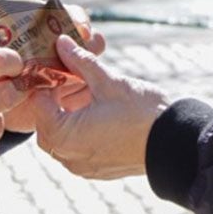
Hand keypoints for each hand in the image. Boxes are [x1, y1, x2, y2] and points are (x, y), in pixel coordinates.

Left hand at [11, 35, 169, 180]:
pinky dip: (79, 134)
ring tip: (85, 97)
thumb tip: (61, 42)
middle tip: (68, 81)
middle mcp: (68, 156)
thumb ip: (80, 62)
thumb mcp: (108, 82)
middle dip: (53, 103)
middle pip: (45, 125)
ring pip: (60, 140)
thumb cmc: (141, 113)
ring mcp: (82, 168)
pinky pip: (76, 151)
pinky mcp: (97, 171)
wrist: (175, 144)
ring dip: (66, 119)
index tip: (56, 68)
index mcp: (63, 135)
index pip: (37, 105)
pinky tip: (97, 116)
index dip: (45, 84)